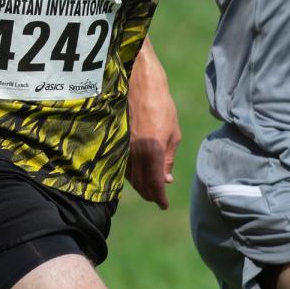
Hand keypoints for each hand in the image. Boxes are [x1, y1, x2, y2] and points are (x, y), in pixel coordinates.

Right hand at [126, 48, 181, 209]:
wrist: (140, 83)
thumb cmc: (161, 105)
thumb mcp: (173, 132)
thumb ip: (168, 158)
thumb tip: (166, 179)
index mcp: (153, 152)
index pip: (155, 184)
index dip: (159, 197)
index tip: (164, 205)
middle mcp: (136, 153)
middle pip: (141, 184)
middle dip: (150, 194)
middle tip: (157, 197)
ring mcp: (124, 147)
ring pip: (130, 177)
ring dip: (139, 185)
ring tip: (148, 187)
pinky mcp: (116, 140)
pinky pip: (122, 166)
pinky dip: (130, 174)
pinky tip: (136, 172)